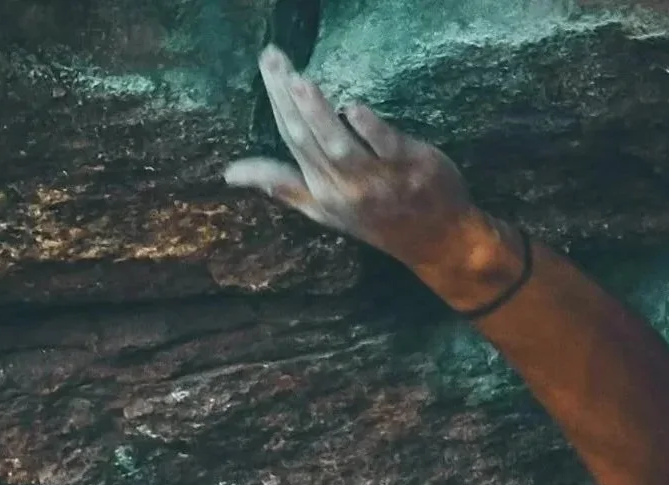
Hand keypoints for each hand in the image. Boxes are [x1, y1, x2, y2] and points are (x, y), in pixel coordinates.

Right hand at [222, 44, 484, 274]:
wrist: (436, 242)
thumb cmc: (379, 222)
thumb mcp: (324, 211)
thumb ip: (283, 186)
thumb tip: (232, 174)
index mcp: (321, 193)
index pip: (292, 141)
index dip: (277, 103)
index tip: (266, 66)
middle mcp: (343, 189)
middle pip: (308, 138)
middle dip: (287, 98)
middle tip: (272, 58)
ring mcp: (376, 181)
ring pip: (339, 146)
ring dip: (318, 113)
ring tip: (299, 81)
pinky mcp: (408, 169)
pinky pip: (385, 148)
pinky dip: (369, 129)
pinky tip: (353, 107)